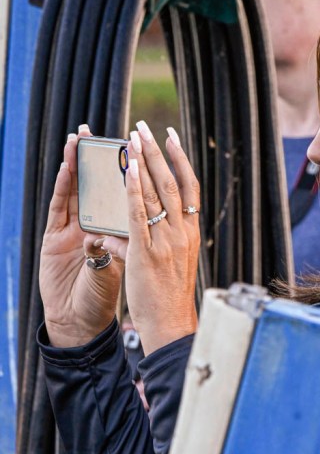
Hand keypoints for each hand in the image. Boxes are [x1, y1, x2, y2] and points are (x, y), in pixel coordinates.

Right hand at [40, 127, 125, 347]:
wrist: (79, 322)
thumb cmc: (102, 296)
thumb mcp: (120, 266)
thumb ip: (121, 244)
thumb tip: (128, 225)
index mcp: (111, 232)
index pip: (119, 196)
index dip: (123, 173)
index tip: (132, 147)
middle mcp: (90, 227)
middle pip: (96, 187)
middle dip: (96, 159)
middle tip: (96, 131)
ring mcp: (70, 232)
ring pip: (75, 192)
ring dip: (75, 164)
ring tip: (77, 139)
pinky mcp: (52, 241)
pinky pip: (59, 210)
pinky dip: (64, 189)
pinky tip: (66, 170)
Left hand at [102, 122, 199, 354]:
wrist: (171, 323)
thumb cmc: (170, 297)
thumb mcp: (176, 262)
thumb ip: (168, 238)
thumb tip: (159, 221)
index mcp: (191, 233)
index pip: (189, 188)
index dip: (181, 160)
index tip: (172, 137)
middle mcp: (182, 232)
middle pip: (173, 183)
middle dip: (158, 152)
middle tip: (145, 126)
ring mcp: (165, 241)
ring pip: (156, 193)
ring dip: (144, 162)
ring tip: (133, 138)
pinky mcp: (146, 252)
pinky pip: (139, 214)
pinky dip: (134, 190)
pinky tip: (127, 171)